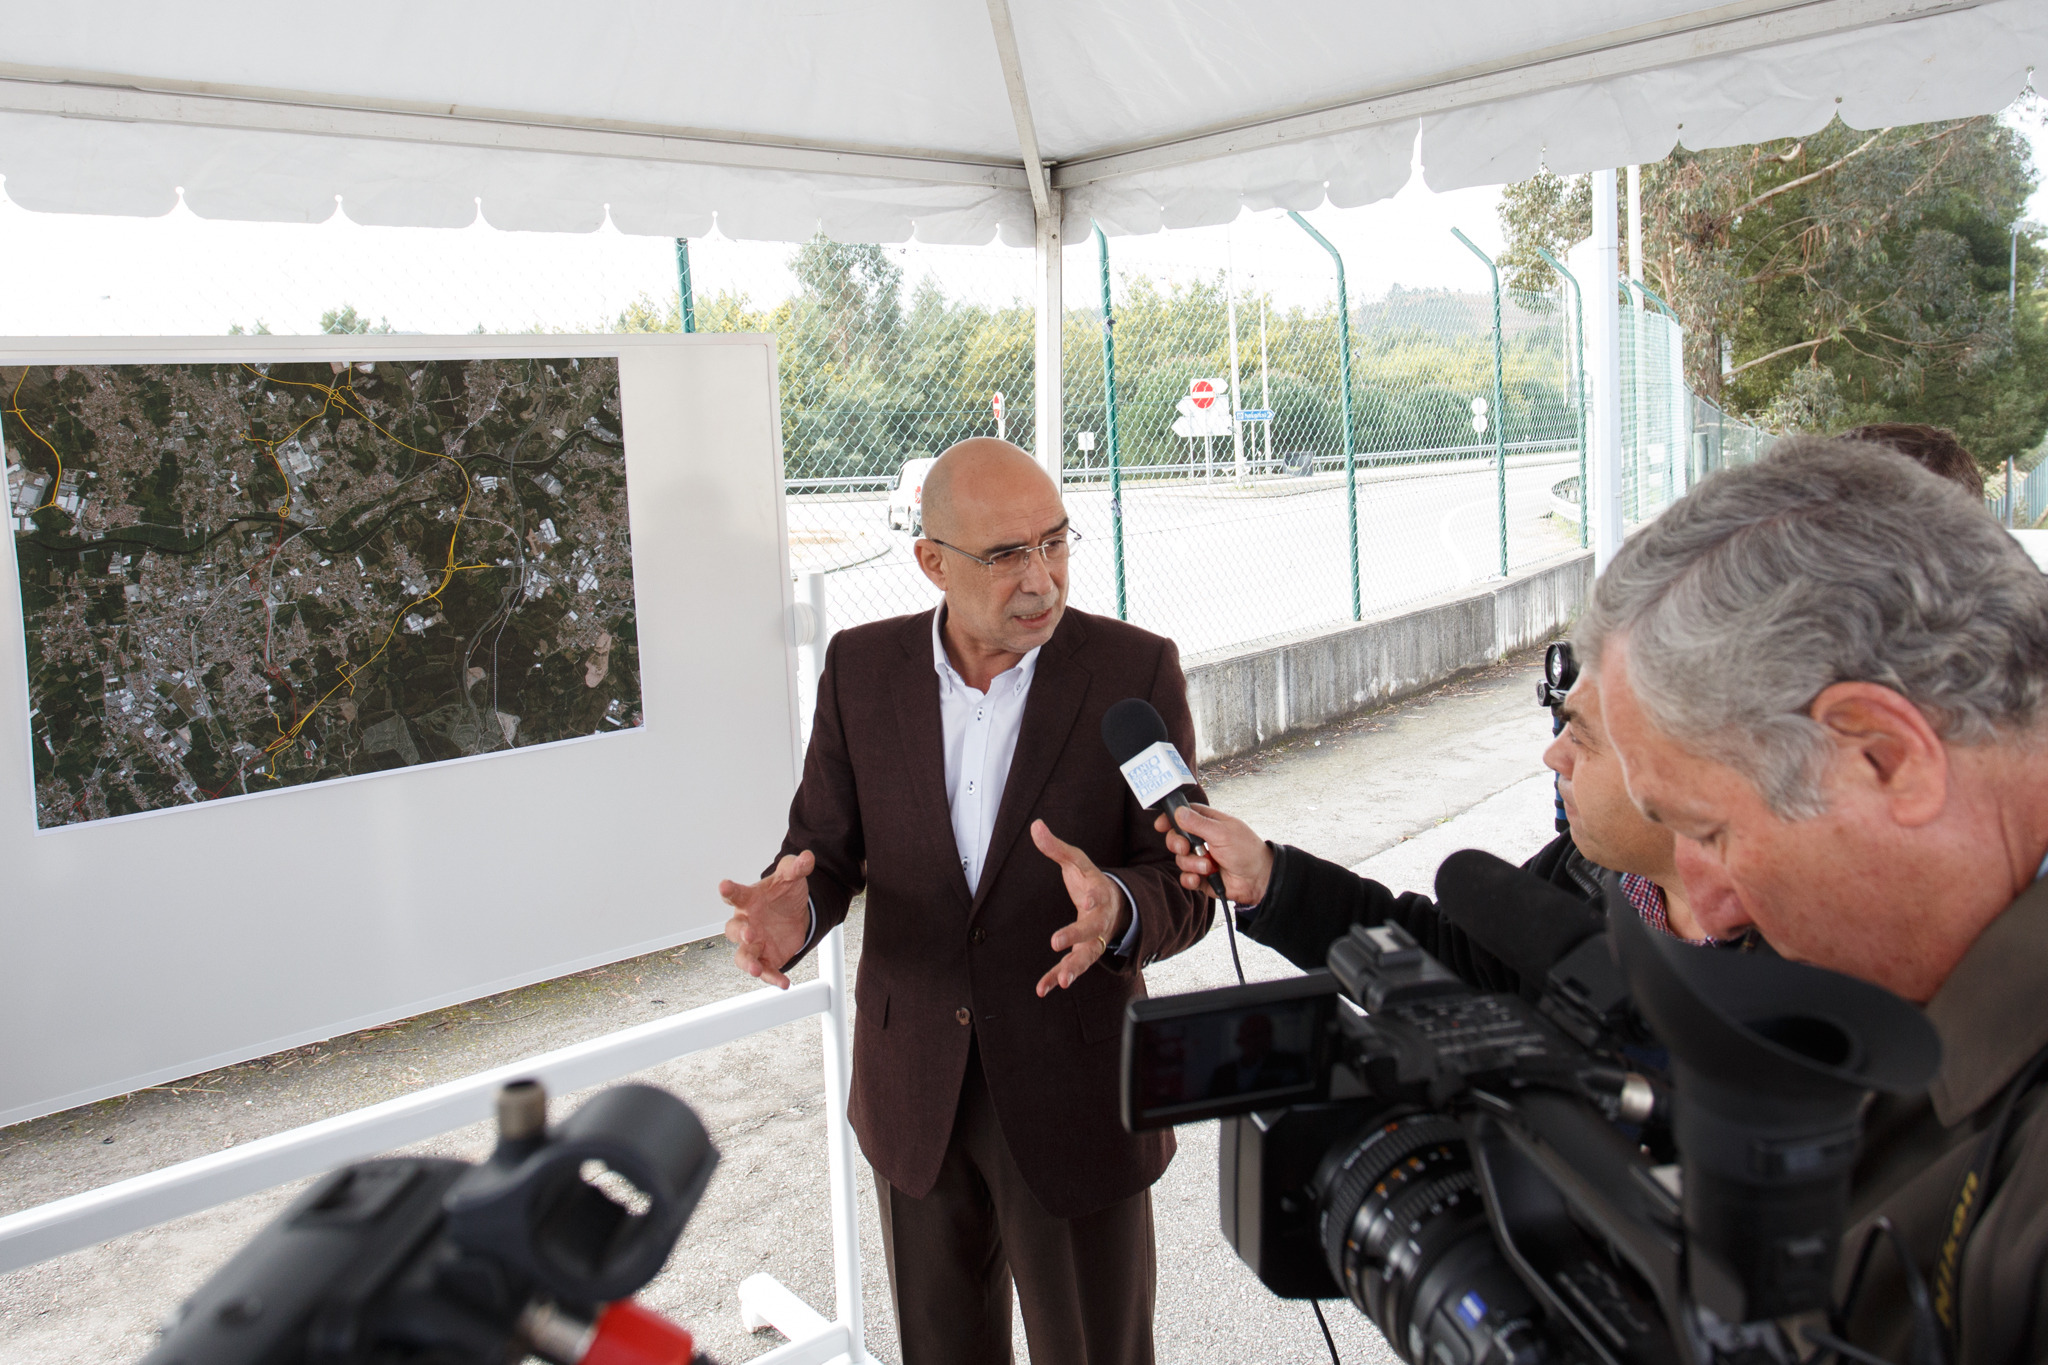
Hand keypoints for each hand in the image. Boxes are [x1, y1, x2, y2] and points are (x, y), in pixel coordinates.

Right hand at [720, 851, 814, 989]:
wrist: (796, 913)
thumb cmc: (783, 893)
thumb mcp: (792, 876)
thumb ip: (796, 867)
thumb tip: (807, 858)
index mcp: (749, 900)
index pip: (735, 894)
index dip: (729, 890)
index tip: (724, 885)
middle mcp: (746, 922)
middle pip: (734, 930)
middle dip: (741, 933)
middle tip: (750, 934)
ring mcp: (754, 943)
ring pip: (743, 956)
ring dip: (748, 964)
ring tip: (756, 970)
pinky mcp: (766, 958)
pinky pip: (766, 970)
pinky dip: (773, 978)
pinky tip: (784, 983)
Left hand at [1030, 820, 1130, 995]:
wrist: (1115, 905)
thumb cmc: (1091, 881)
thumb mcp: (1076, 862)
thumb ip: (1056, 847)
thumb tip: (1036, 825)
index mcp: (1099, 893)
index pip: (1098, 894)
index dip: (1095, 897)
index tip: (1088, 899)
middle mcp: (1100, 919)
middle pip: (1091, 929)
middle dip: (1076, 935)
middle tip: (1057, 942)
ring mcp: (1094, 940)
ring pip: (1086, 956)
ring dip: (1074, 968)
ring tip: (1061, 981)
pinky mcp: (1084, 953)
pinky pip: (1071, 968)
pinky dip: (1056, 979)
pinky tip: (1042, 989)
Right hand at [1153, 804, 1272, 904]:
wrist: (1258, 880)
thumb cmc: (1246, 851)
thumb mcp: (1222, 833)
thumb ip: (1198, 823)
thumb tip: (1178, 812)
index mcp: (1208, 823)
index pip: (1183, 815)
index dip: (1170, 818)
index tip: (1160, 825)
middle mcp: (1202, 840)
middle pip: (1176, 838)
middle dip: (1177, 844)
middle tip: (1185, 848)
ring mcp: (1201, 858)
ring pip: (1180, 859)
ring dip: (1192, 864)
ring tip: (1209, 867)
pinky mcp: (1201, 876)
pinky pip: (1185, 877)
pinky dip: (1191, 878)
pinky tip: (1202, 878)